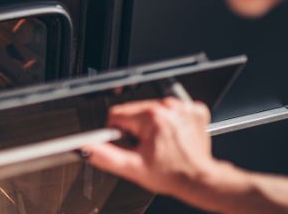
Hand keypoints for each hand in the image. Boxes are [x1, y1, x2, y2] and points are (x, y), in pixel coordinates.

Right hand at [84, 97, 216, 195]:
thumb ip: (106, 156)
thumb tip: (87, 147)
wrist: (200, 180)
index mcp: (151, 117)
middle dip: (135, 129)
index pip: (117, 114)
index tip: (131, 144)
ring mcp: (182, 108)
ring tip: (160, 144)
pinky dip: (170, 122)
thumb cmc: (172, 175)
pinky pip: (171, 110)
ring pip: (151, 109)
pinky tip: (172, 137)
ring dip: (151, 125)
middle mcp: (167, 107)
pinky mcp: (193, 110)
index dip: (118, 133)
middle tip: (147, 148)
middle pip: (134, 111)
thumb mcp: (133, 168)